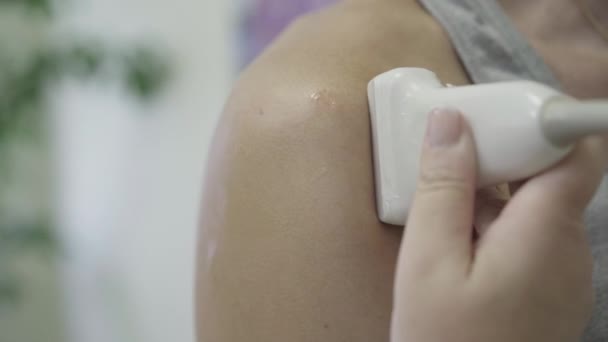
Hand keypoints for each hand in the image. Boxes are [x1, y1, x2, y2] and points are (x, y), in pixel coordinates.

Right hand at [391, 108, 607, 341]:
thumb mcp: (428, 262)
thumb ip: (442, 188)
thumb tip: (451, 121)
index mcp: (545, 233)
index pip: (578, 152)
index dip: (543, 123)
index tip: (492, 118)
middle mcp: (568, 248)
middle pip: (550, 176)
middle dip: (500, 157)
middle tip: (444, 158)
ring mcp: (563, 273)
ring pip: (534, 208)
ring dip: (491, 193)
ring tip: (439, 204)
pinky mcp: (549, 291)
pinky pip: (529, 238)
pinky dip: (495, 224)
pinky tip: (454, 243)